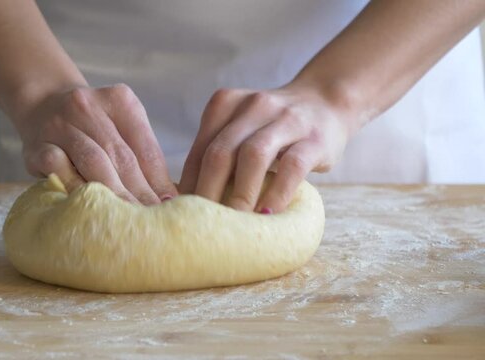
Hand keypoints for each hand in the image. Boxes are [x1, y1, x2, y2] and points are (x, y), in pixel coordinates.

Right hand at [14, 84, 177, 204]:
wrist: (42, 103)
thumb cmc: (93, 126)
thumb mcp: (121, 126)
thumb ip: (143, 155)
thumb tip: (170, 196)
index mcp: (120, 101)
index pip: (145, 147)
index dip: (158, 180)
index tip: (170, 206)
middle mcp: (89, 107)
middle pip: (121, 156)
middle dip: (140, 192)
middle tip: (153, 220)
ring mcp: (60, 125)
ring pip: (93, 162)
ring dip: (114, 194)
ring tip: (128, 219)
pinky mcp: (37, 146)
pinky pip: (59, 169)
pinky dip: (76, 188)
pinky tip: (89, 208)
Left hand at [179, 83, 356, 213]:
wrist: (326, 102)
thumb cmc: (273, 129)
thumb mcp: (242, 127)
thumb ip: (218, 151)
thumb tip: (188, 200)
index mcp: (227, 103)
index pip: (200, 149)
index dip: (189, 184)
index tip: (184, 213)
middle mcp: (254, 105)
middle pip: (221, 152)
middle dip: (208, 193)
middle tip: (202, 226)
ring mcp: (286, 119)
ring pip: (254, 156)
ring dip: (240, 194)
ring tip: (234, 225)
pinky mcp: (315, 138)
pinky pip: (292, 166)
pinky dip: (277, 193)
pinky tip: (267, 216)